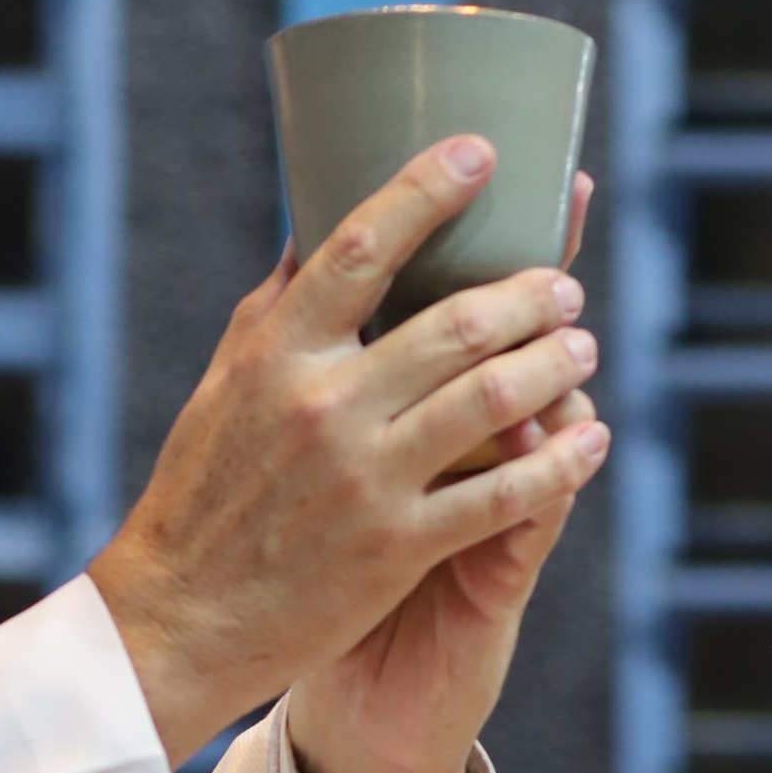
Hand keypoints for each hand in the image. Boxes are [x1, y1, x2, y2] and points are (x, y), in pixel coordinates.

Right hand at [88, 139, 607, 772]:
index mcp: (277, 354)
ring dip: (554, 364)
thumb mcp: (223, 386)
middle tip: (564, 286)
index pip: (362, 245)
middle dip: (530, 294)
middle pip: (456, 323)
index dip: (428, 190)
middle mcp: (325, 406)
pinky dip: (559, 462)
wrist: (179, 619)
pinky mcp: (397, 546)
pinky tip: (592, 440)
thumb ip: (276, 310)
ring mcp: (365, 477)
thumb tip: (311, 228)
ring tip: (582, 346)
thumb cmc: (203, 494)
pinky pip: (501, 495)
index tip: (479, 153)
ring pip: (492, 399)